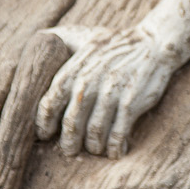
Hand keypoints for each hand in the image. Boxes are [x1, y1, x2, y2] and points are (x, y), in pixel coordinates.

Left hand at [35, 25, 179, 158]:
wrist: (153, 42)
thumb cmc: (115, 43)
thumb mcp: (83, 37)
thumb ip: (60, 44)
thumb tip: (36, 44)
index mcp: (73, 71)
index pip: (49, 104)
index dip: (44, 123)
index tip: (45, 134)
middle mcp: (88, 85)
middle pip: (70, 124)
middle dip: (68, 142)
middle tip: (69, 151)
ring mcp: (110, 95)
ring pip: (93, 133)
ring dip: (93, 146)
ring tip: (95, 149)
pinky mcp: (130, 104)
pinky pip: (116, 135)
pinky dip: (114, 147)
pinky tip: (115, 151)